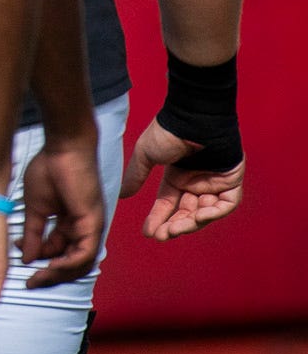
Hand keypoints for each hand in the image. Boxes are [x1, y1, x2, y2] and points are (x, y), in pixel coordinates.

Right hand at [19, 138, 106, 287]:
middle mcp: (83, 228)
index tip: (19, 257)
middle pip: (72, 262)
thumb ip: (33, 232)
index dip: (39, 258)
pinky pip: (84, 252)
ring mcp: (90, 226)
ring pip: (80, 262)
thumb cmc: (49, 170)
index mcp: (70, 223)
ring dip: (60, 273)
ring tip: (39, 277)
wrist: (62, 148)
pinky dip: (69, 263)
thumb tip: (26, 256)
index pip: (57, 250)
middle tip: (31, 281)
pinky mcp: (93, 223)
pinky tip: (51, 265)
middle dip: (51, 274)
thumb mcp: (36, 207)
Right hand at [120, 117, 244, 240]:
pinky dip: (214, 213)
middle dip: (175, 225)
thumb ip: (135, 176)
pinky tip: (198, 217)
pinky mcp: (232, 181)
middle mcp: (196, 182)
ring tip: (176, 229)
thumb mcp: (145, 155)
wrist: (193, 118)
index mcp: (177, 177)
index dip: (158, 218)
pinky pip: (226, 204)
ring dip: (192, 223)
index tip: (148, 233)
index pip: (168, 204)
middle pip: (186, 212)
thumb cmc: (168, 132)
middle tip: (163, 235)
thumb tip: (121, 195)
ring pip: (205, 212)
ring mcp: (214, 182)